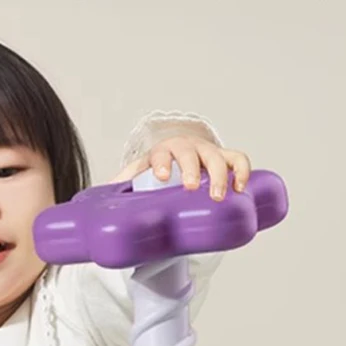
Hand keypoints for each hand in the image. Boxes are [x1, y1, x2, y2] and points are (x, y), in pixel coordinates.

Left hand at [114, 134, 250, 201]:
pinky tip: (241, 187)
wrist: (180, 160)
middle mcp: (187, 148)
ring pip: (218, 158)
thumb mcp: (141, 175)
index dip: (162, 162)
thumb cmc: (160, 170)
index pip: (161, 152)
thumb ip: (125, 184)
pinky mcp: (226, 159)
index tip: (162, 176)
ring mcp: (208, 153)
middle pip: (191, 154)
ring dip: (220, 175)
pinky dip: (243, 171)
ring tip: (219, 196)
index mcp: (163, 152)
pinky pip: (239, 160)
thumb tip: (101, 197)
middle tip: (191, 188)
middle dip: (192, 169)